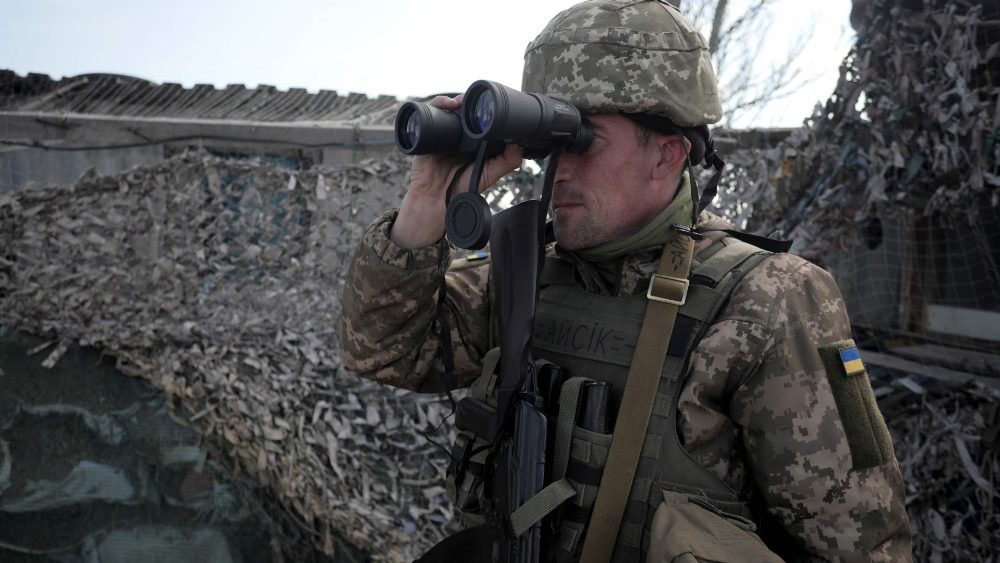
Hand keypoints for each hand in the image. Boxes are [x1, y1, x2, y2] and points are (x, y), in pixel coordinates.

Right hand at [390, 95, 522, 248]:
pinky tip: (448, 105)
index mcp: (474, 142)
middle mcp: (459, 135)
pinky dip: (438, 104)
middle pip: (463, 110)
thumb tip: (520, 145)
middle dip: (469, 101)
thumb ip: (506, 162)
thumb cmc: (462, 189)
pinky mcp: (427, 134)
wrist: (435, 198)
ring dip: (455, 100)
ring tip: (461, 102)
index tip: (491, 103)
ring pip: (448, 108)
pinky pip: (430, 113)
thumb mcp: (489, 174)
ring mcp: (442, 133)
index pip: (480, 119)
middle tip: (476, 100)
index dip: (485, 109)